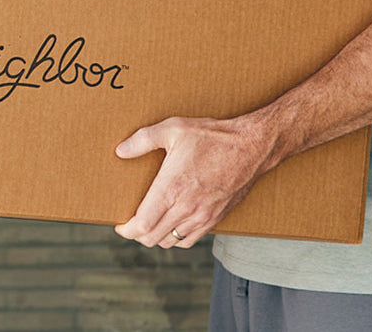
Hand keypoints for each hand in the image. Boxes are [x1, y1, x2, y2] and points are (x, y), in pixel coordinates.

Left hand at [114, 116, 272, 248]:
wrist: (251, 147)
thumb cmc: (212, 136)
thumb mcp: (173, 129)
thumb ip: (143, 139)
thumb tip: (121, 150)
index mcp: (171, 189)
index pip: (142, 225)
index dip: (127, 230)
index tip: (120, 225)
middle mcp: (185, 208)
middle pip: (153, 238)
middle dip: (138, 235)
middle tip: (131, 224)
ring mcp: (202, 216)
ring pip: (171, 241)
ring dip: (156, 237)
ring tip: (149, 225)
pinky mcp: (215, 219)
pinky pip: (190, 240)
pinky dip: (176, 238)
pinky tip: (172, 226)